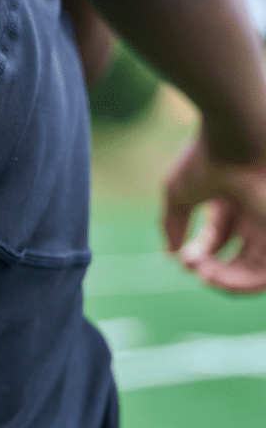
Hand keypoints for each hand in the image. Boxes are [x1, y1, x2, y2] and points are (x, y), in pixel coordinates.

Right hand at [164, 131, 265, 293]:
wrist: (239, 143)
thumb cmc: (207, 161)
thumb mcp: (178, 192)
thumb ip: (172, 223)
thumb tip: (170, 254)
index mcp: (232, 199)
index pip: (217, 237)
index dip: (197, 252)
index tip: (180, 257)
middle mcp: (254, 215)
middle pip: (235, 257)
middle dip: (211, 268)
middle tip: (193, 268)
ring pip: (251, 271)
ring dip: (223, 280)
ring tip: (204, 275)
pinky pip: (263, 276)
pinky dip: (239, 284)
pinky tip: (215, 278)